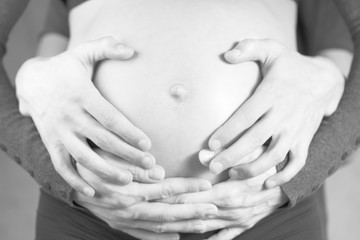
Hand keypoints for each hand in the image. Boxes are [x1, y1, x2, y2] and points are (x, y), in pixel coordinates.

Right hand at [15, 37, 158, 196]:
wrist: (30, 81)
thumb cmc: (64, 68)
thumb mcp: (82, 52)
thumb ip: (105, 46)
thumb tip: (131, 49)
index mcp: (81, 95)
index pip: (109, 118)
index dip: (129, 132)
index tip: (148, 144)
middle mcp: (70, 116)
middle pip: (102, 140)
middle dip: (127, 155)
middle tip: (149, 165)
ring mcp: (59, 132)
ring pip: (83, 157)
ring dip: (105, 172)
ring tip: (128, 181)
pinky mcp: (51, 143)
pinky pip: (61, 166)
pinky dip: (74, 181)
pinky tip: (91, 192)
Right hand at [74, 149, 216, 236]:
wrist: (72, 182)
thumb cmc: (94, 164)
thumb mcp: (111, 158)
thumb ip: (134, 166)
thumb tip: (160, 172)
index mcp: (130, 189)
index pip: (166, 189)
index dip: (187, 187)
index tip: (206, 185)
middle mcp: (130, 208)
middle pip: (168, 212)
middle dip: (194, 211)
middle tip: (214, 208)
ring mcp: (125, 220)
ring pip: (160, 226)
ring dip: (184, 226)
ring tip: (205, 224)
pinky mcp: (120, 225)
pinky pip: (143, 236)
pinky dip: (161, 238)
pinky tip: (177, 238)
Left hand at [160, 167, 286, 238]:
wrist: (290, 185)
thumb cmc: (268, 166)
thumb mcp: (249, 156)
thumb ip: (224, 156)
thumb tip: (200, 155)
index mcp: (228, 193)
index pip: (191, 196)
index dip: (171, 196)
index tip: (152, 195)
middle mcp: (229, 211)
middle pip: (192, 213)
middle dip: (169, 211)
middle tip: (148, 210)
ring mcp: (235, 222)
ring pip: (203, 227)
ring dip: (182, 225)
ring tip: (160, 225)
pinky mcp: (242, 226)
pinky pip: (223, 237)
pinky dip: (208, 239)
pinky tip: (189, 239)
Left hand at [205, 39, 344, 186]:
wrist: (325, 80)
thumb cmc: (291, 66)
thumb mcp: (272, 49)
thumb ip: (250, 47)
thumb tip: (227, 55)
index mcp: (271, 94)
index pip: (245, 116)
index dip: (227, 131)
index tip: (210, 144)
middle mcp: (283, 115)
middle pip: (255, 140)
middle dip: (232, 156)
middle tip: (212, 166)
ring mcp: (295, 130)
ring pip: (274, 156)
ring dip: (253, 169)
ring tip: (232, 174)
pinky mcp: (305, 140)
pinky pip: (297, 163)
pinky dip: (284, 177)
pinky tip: (266, 185)